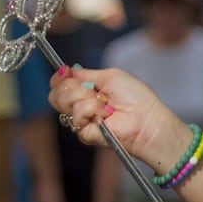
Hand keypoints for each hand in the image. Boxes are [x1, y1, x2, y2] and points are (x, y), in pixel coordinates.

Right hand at [48, 67, 188, 169]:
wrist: (146, 119)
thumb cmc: (135, 97)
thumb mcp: (110, 76)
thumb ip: (85, 73)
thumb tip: (65, 69)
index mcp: (87, 91)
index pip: (60, 84)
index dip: (60, 78)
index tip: (66, 73)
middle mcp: (81, 106)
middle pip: (56, 93)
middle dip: (73, 87)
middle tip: (94, 91)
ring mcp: (81, 120)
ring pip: (62, 101)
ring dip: (85, 98)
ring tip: (105, 105)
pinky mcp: (83, 132)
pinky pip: (75, 115)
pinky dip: (91, 110)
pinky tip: (106, 115)